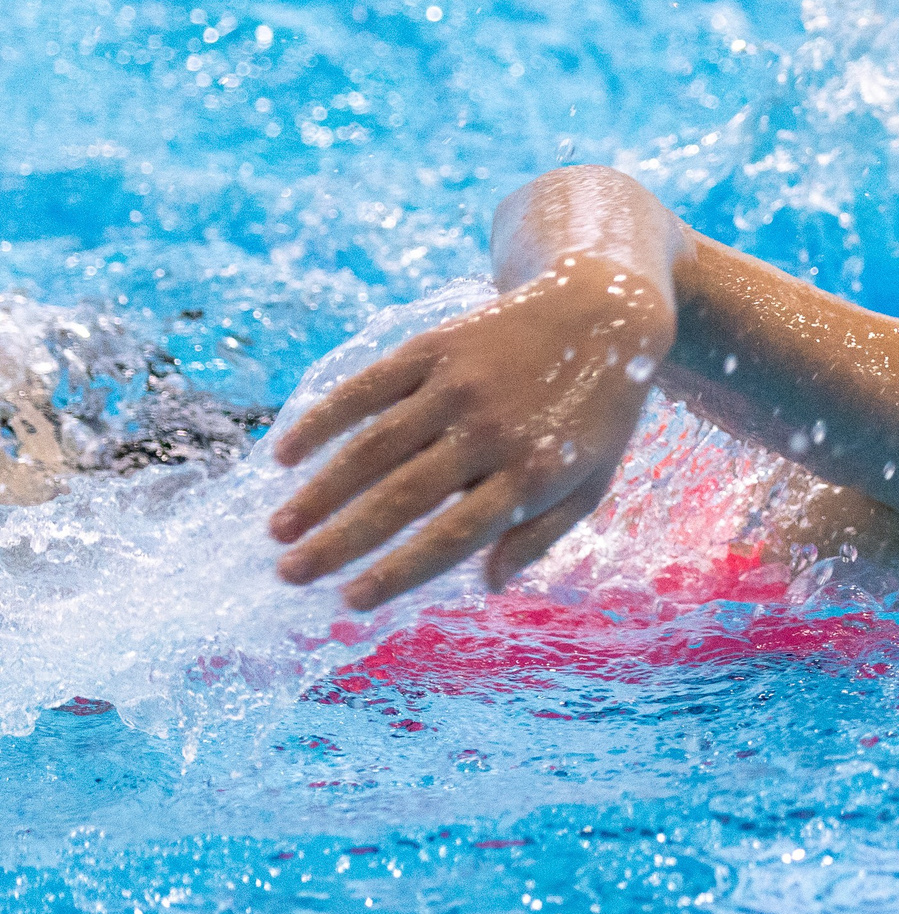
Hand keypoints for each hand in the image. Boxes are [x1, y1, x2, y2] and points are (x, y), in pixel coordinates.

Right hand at [267, 257, 675, 609]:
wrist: (604, 312)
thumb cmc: (596, 413)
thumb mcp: (590, 482)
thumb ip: (540, 535)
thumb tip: (485, 584)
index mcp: (532, 473)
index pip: (452, 536)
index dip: (397, 572)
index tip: (350, 601)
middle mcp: (491, 430)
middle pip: (401, 497)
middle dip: (339, 541)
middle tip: (289, 574)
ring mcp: (460, 385)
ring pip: (373, 446)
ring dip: (319, 491)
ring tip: (279, 531)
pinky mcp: (437, 346)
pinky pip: (368, 387)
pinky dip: (323, 420)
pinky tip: (286, 455)